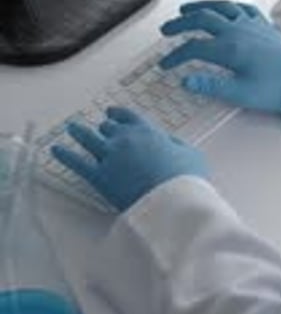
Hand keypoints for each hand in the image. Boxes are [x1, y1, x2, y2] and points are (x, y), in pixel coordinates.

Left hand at [51, 108, 208, 211]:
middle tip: (101, 128)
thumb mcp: (191, 155)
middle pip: (108, 128)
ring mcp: (110, 157)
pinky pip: (76, 162)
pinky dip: (64, 155)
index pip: (128, 116)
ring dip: (79, 132)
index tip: (113, 112)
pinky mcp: (99, 177)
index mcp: (147, 131)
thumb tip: (170, 143)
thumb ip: (176, 145)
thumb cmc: (185, 179)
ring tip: (72, 128)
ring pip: (89, 138)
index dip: (119, 114)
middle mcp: (125, 139)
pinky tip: (55, 150)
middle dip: (105, 128)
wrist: (172, 201)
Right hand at [159, 0, 280, 114]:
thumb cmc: (278, 87)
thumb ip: (210, 86)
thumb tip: (186, 82)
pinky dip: (227, 5)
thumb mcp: (241, 94)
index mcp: (229, 48)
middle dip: (179, 24)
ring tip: (186, 9)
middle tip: (166, 30)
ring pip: (219, 7)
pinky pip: (241, 8)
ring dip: (199, 7)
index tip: (166, 65)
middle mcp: (238, 31)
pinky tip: (224, 7)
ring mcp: (251, 25)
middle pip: (200, 20)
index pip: (193, 48)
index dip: (175, 56)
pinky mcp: (263, 25)